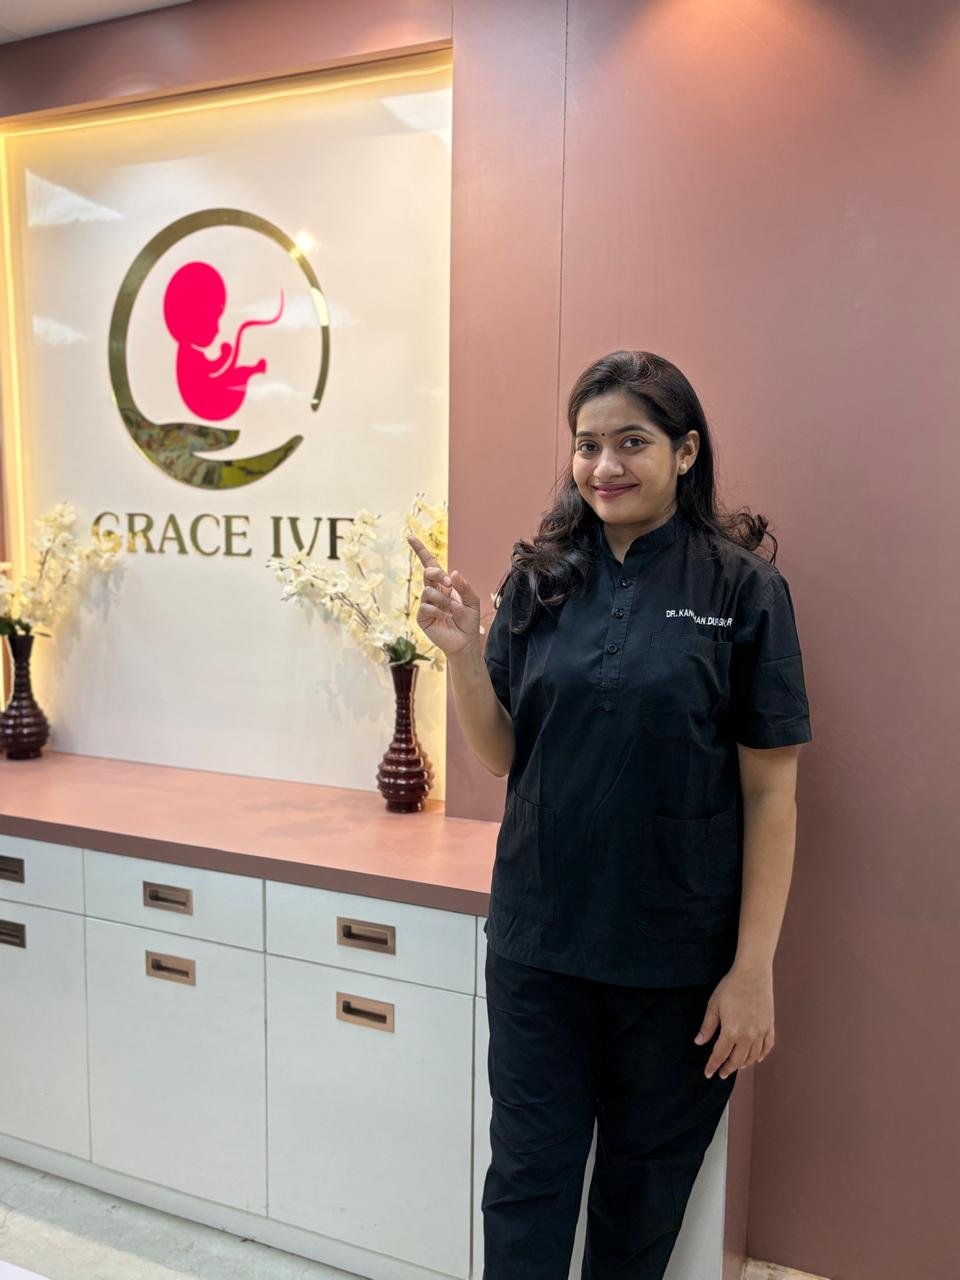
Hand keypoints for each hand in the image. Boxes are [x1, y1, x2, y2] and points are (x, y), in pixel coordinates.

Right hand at [407, 534, 482, 657]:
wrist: (465, 642)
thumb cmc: (469, 621)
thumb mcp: (472, 601)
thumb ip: (464, 587)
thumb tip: (452, 573)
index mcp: (444, 585)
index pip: (430, 565)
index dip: (420, 551)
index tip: (410, 537)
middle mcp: (433, 592)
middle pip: (428, 573)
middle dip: (436, 574)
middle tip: (447, 583)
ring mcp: (426, 604)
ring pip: (428, 591)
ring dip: (444, 600)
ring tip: (454, 610)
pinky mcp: (422, 617)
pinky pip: (426, 607)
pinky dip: (438, 611)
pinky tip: (445, 617)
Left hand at [694, 963, 774, 1078]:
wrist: (753, 974)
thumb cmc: (731, 987)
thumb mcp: (713, 1006)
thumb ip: (707, 1027)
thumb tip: (699, 1042)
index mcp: (731, 1032)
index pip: (720, 1055)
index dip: (713, 1066)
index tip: (708, 1073)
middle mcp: (748, 1036)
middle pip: (737, 1060)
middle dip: (728, 1068)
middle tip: (722, 1074)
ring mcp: (761, 1032)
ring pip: (753, 1056)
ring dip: (744, 1064)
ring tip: (737, 1066)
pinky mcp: (769, 1026)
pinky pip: (767, 1047)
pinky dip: (761, 1055)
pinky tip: (756, 1058)